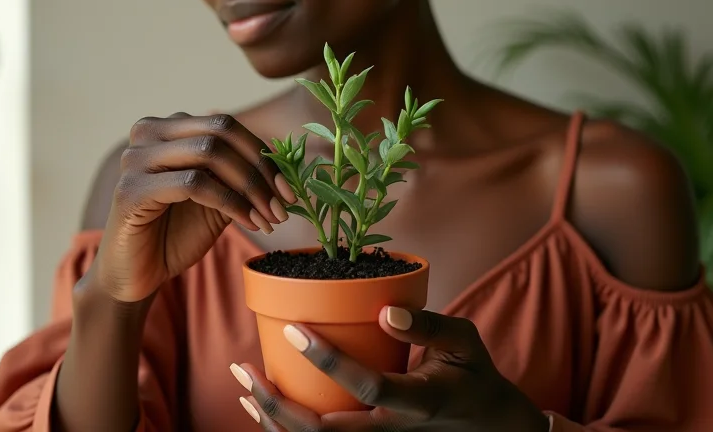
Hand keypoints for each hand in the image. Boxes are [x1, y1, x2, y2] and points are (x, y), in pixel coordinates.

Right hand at [91, 112, 295, 301]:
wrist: (135, 276)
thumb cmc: (176, 233)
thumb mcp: (217, 197)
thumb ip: (239, 174)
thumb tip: (285, 163)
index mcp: (168, 128)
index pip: (226, 125)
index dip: (264, 154)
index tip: (289, 189)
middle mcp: (148, 133)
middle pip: (220, 131)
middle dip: (260, 167)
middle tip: (284, 203)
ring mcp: (136, 159)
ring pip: (209, 152)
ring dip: (250, 186)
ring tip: (271, 217)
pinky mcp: (131, 190)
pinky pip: (194, 183)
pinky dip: (231, 202)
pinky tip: (250, 222)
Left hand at [232, 307, 549, 430]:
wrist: (488, 425)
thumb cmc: (473, 374)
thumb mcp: (464, 341)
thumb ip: (427, 326)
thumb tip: (385, 311)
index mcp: (418, 401)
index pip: (366, 386)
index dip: (328, 359)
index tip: (295, 327)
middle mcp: (392, 430)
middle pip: (325, 431)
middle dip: (277, 404)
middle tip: (243, 368)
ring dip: (274, 419)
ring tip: (243, 385)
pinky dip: (288, 428)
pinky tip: (265, 405)